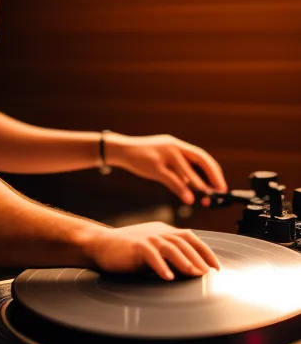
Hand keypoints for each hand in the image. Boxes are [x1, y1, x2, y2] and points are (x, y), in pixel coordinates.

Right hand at [81, 221, 219, 279]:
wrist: (100, 244)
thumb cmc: (127, 251)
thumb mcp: (152, 250)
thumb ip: (169, 256)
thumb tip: (191, 270)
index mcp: (164, 231)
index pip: (190, 238)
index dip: (205, 251)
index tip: (216, 266)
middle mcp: (159, 232)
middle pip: (185, 243)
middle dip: (199, 258)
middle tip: (209, 273)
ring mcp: (148, 238)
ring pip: (172, 248)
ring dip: (185, 262)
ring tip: (195, 274)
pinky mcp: (136, 247)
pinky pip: (152, 256)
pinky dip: (161, 266)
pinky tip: (168, 277)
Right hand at [108, 133, 227, 205]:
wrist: (122, 149)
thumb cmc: (143, 156)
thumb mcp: (164, 159)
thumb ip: (177, 169)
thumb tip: (193, 183)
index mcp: (177, 145)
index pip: (201, 155)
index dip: (213, 169)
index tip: (220, 183)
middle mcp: (173, 146)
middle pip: (199, 158)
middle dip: (213, 174)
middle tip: (220, 189)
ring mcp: (164, 154)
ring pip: (186, 169)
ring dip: (199, 183)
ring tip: (208, 196)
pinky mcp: (154, 165)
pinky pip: (171, 178)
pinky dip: (182, 188)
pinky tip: (189, 198)